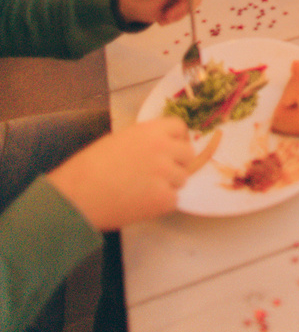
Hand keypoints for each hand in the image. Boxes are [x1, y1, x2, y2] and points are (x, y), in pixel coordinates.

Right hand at [47, 119, 193, 230]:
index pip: (180, 128)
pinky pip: (174, 199)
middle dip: (177, 162)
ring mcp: (165, 174)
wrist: (77, 196)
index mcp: (151, 131)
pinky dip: (162, 203)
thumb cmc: (90, 166)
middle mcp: (163, 149)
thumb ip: (146, 140)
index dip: (176, 139)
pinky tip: (142, 202)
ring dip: (169, 184)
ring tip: (145, 189)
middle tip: (159, 173)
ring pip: (182, 178)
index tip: (170, 149)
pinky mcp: (163, 199)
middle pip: (188, 153)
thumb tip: (162, 145)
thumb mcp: (121, 140)